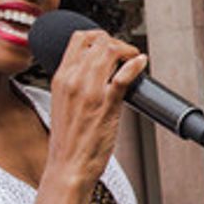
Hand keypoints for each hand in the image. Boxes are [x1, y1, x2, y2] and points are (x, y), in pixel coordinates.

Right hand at [45, 29, 145, 188]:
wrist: (68, 166)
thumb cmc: (69, 141)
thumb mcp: (64, 103)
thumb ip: (77, 82)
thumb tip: (97, 70)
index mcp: (61, 78)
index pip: (79, 39)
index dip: (100, 36)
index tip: (111, 46)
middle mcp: (73, 80)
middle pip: (97, 40)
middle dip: (117, 42)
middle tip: (127, 54)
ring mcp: (90, 91)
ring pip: (110, 51)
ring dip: (128, 51)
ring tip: (134, 60)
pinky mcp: (107, 105)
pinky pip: (124, 76)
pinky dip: (136, 65)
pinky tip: (141, 64)